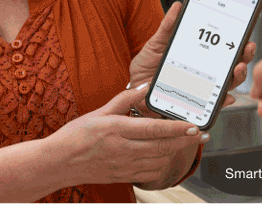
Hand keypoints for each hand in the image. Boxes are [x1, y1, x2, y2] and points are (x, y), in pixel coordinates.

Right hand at [45, 85, 206, 186]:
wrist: (58, 163)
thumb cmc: (76, 136)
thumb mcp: (100, 112)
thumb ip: (125, 99)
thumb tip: (145, 86)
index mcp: (116, 130)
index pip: (154, 130)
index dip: (178, 129)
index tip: (194, 126)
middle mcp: (122, 149)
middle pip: (162, 147)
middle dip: (186, 141)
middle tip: (203, 134)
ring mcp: (123, 165)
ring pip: (159, 161)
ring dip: (176, 152)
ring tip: (187, 142)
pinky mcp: (122, 176)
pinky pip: (149, 172)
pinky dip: (162, 164)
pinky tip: (166, 156)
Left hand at [128, 2, 256, 114]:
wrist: (134, 89)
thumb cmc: (148, 67)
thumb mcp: (157, 43)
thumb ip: (168, 26)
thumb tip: (178, 5)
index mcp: (200, 56)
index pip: (225, 48)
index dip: (239, 42)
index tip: (246, 33)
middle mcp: (205, 73)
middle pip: (232, 65)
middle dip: (245, 57)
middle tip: (246, 48)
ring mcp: (202, 90)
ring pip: (228, 85)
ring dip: (237, 77)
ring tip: (237, 68)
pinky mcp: (194, 106)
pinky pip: (212, 106)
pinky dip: (222, 102)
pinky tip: (226, 97)